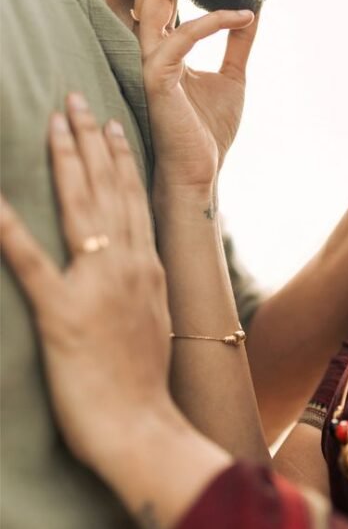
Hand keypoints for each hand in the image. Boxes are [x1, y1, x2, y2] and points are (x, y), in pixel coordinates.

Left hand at [0, 96, 172, 474]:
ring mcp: (96, 286)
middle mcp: (126, 265)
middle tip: (73, 98)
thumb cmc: (144, 386)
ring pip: (80, 209)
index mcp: (147, 268)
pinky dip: (11, 229)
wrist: (143, 429)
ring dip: (65, 161)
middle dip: (87, 141)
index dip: (118, 157)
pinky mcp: (63, 314)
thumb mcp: (153, 324)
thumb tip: (132, 267)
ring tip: (54, 122)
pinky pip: (32, 263)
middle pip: (106, 190)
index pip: (131, 198)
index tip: (108, 122)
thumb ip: (141, 287)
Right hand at [133, 0, 258, 194]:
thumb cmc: (210, 130)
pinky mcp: (157, 81)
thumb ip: (237, 44)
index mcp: (164, 43)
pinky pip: (178, 39)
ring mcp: (151, 62)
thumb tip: (253, 12)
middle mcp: (152, 47)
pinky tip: (244, 17)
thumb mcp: (233, 77)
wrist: (201, 172)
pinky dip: (212, 22)